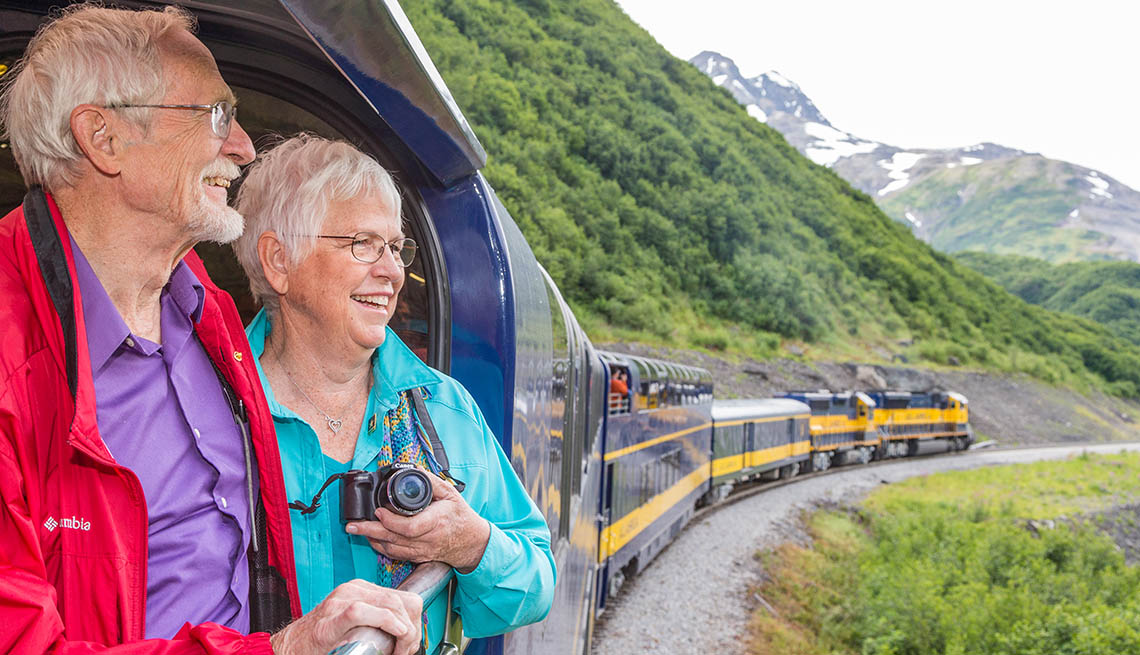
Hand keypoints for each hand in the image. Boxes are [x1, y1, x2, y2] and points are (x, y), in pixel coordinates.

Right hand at [269, 579, 421, 654]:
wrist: (291, 648)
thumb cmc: (324, 640)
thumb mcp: (357, 622)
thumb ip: (378, 618)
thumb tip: (410, 630)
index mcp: (361, 589)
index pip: (404, 597)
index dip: (415, 620)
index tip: (412, 640)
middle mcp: (353, 590)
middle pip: (401, 601)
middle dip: (412, 628)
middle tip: (407, 650)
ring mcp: (341, 601)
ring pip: (389, 604)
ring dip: (403, 630)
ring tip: (399, 650)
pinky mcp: (330, 619)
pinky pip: (362, 611)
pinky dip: (385, 621)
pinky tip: (394, 633)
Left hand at [347, 473, 490, 572]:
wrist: (471, 541)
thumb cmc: (461, 516)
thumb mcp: (450, 493)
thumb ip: (431, 481)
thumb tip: (411, 470)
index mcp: (437, 521)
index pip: (411, 527)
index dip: (391, 522)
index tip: (379, 511)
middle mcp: (428, 539)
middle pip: (395, 539)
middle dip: (370, 532)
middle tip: (352, 525)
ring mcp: (422, 551)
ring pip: (392, 549)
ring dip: (372, 539)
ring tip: (356, 530)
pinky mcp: (418, 557)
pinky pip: (396, 555)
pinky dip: (381, 547)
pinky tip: (371, 538)